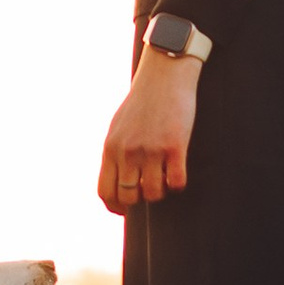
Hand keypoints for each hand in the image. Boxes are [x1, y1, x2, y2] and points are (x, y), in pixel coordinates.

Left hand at [99, 47, 201, 212]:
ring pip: (153, 193)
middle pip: (128, 196)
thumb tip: (115, 178)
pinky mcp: (174, 146)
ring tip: (164, 177)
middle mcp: (127, 151)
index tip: (125, 209)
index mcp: (110, 148)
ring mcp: (151, 150)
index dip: (115, 206)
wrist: (165, 75)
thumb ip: (115, 152)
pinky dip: (178, 184)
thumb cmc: (143, 102)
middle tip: (149, 186)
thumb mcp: (118, 127)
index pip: (105, 191)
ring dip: (160, 191)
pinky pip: (176, 182)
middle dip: (139, 199)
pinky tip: (178, 172)